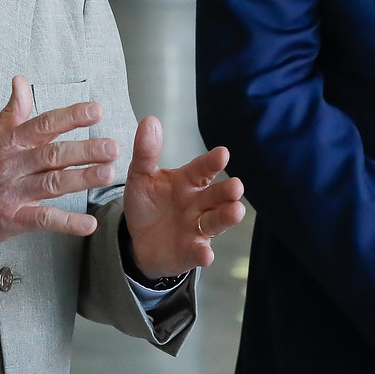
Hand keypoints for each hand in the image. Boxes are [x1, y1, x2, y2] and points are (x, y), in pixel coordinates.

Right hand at [0, 76, 119, 250]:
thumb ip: (11, 112)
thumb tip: (21, 82)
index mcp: (7, 143)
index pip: (42, 125)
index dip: (69, 117)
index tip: (95, 111)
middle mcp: (10, 165)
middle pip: (52, 154)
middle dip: (84, 149)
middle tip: (112, 146)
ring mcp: (11, 193)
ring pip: (52, 183)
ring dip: (82, 178)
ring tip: (107, 173)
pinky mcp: (11, 219)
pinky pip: (43, 219)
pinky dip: (66, 223)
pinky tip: (88, 224)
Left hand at [122, 116, 242, 279]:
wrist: (138, 240)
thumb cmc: (147, 203)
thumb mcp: (140, 176)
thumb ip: (145, 152)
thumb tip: (150, 120)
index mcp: (188, 182)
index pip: (202, 170)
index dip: (212, 162)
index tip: (222, 153)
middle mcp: (199, 203)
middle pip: (216, 196)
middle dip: (227, 192)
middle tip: (236, 186)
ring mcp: (197, 228)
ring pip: (216, 222)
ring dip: (226, 217)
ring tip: (236, 211)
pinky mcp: (191, 251)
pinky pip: (199, 252)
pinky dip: (203, 253)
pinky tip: (205, 253)